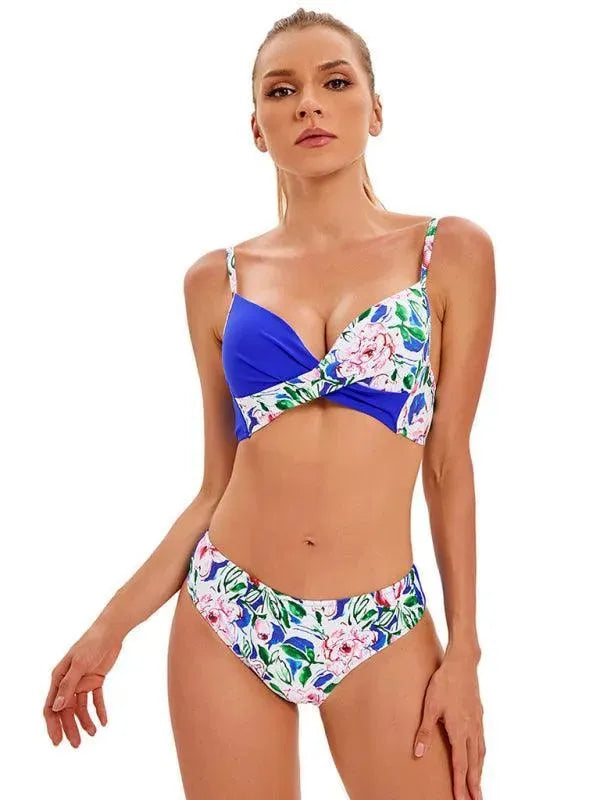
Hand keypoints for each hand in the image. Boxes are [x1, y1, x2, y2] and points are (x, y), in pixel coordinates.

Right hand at [43, 621, 122, 747]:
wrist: (111, 631)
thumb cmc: (92, 643)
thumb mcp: (80, 664)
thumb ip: (68, 685)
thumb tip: (57, 707)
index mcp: (59, 678)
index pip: (52, 707)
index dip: (53, 725)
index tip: (57, 741)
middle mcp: (68, 682)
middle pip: (66, 710)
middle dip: (70, 728)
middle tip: (77, 745)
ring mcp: (82, 681)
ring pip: (81, 707)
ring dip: (85, 721)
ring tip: (93, 733)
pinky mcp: (95, 679)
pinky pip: (95, 699)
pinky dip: (99, 710)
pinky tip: (104, 721)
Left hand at [413, 652, 484, 799]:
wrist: (463, 663)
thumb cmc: (444, 683)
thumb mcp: (430, 706)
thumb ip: (424, 731)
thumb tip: (418, 753)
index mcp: (459, 730)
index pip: (460, 764)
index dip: (460, 784)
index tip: (461, 799)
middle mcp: (471, 730)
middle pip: (474, 764)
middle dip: (474, 784)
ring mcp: (477, 722)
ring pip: (480, 753)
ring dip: (479, 771)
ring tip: (477, 785)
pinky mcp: (479, 715)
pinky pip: (482, 741)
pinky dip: (481, 755)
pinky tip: (479, 756)